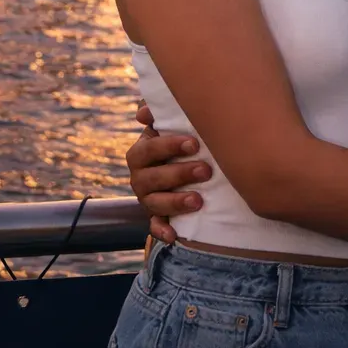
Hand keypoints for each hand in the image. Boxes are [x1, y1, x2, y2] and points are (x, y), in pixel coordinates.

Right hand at [126, 103, 212, 243]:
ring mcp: (147, 199)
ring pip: (154, 203)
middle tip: (206, 170)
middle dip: (179, 173)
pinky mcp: (156, 218)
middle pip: (152, 177)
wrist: (187, 171)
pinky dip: (162, 232)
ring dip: (175, 202)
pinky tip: (174, 235)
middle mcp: (140, 176)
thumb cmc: (182, 142)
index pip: (149, 148)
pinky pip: (154, 227)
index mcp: (142, 152)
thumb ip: (161, 111)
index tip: (194, 143)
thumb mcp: (172, 125)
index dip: (169, 146)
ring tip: (198, 200)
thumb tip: (143, 111)